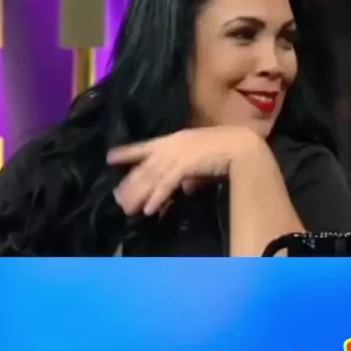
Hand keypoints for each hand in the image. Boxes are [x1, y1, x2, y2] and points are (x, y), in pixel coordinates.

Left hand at [107, 126, 261, 216]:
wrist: (240, 145)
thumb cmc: (226, 149)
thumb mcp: (202, 162)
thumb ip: (192, 176)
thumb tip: (186, 189)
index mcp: (173, 140)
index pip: (144, 147)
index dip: (127, 152)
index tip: (110, 157)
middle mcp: (171, 146)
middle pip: (145, 167)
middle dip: (131, 184)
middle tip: (117, 199)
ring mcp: (177, 155)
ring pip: (152, 177)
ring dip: (139, 194)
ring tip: (127, 209)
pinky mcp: (185, 165)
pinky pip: (167, 184)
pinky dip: (157, 197)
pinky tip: (149, 210)